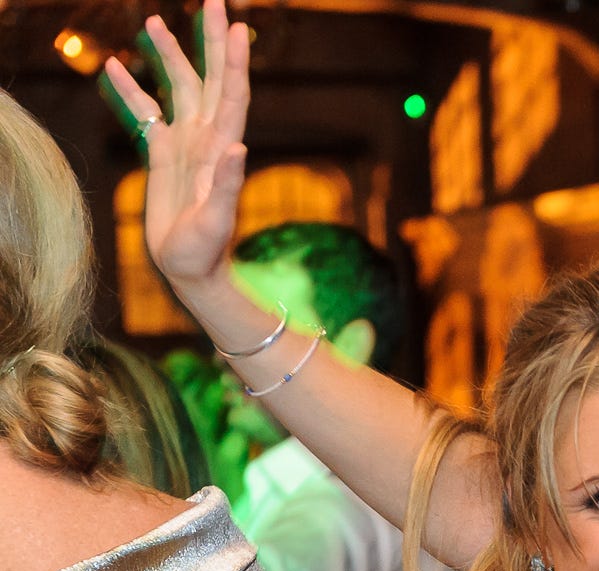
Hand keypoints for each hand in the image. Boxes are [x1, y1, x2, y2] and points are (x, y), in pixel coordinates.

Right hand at [101, 0, 250, 290]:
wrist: (192, 271)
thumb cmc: (205, 252)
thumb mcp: (216, 222)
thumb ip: (229, 187)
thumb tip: (239, 149)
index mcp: (222, 150)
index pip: (232, 96)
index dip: (234, 61)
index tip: (236, 26)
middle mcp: (207, 140)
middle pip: (211, 80)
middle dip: (211, 41)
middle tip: (214, 1)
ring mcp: (186, 145)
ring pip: (179, 88)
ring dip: (170, 56)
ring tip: (155, 21)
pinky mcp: (165, 155)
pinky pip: (148, 113)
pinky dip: (131, 90)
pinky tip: (114, 67)